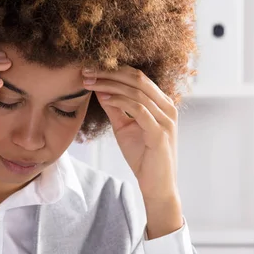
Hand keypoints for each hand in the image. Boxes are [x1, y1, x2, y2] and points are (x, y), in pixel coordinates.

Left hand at [81, 66, 178, 201]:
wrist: (156, 184)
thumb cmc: (142, 155)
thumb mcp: (123, 127)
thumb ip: (115, 108)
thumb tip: (99, 89)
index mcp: (161, 102)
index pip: (137, 76)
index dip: (113, 70)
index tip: (90, 69)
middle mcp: (167, 106)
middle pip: (137, 78)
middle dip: (109, 73)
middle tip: (86, 71)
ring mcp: (166, 119)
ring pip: (137, 91)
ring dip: (110, 85)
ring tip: (90, 83)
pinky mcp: (160, 132)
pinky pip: (139, 109)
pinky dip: (121, 101)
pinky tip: (104, 98)